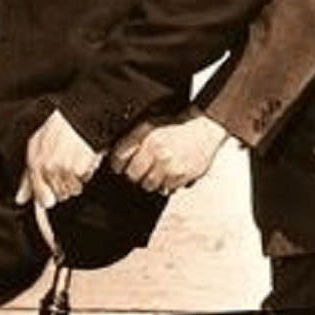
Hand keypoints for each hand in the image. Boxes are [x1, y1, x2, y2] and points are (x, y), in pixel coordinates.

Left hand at [17, 110, 102, 208]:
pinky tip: (84, 159)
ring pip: (71, 191)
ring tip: (76, 161)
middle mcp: (46, 168)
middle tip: (68, 167)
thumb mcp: (36, 148)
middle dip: (63, 187)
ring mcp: (61, 169)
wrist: (78, 115)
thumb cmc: (59, 129)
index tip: (47, 219)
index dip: (44, 205)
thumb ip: (27, 178)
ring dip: (77, 180)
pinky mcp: (77, 169)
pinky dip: (86, 173)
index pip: (38, 194)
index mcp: (34, 163)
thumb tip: (20, 199)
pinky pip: (84, 181)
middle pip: (57, 196)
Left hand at [109, 109, 229, 193]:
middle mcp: (159, 153)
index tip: (120, 165)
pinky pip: (167, 190)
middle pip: (133, 176)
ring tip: (159, 168)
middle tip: (143, 166)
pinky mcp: (183, 177)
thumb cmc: (177, 125)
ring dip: (151, 180)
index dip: (118, 164)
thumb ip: (130, 139)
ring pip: (149, 186)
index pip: (119, 159)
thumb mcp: (150, 124)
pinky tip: (171, 171)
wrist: (204, 128)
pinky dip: (167, 184)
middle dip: (135, 173)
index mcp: (148, 137)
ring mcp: (171, 167)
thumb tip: (110, 154)